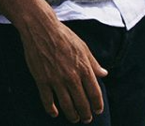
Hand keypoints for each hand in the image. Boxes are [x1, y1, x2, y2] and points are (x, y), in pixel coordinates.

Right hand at [0, 0, 106, 123]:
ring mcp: (56, 79)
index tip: (97, 110)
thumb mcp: (83, 47)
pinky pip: (47, 100)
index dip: (97, 105)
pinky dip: (51, 109)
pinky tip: (54, 113)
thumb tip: (103, 73)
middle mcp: (72, 77)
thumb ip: (93, 63)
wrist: (41, 28)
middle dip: (86, 114)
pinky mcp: (42, 79)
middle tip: (86, 119)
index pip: (95, 94)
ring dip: (72, 115)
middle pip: (82, 103)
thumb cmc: (63, 35)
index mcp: (84, 68)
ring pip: (66, 105)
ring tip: (74, 119)